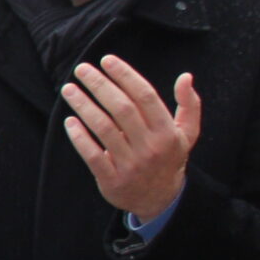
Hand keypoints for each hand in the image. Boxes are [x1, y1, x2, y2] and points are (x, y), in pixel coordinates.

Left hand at [60, 56, 197, 223]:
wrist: (160, 200)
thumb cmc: (169, 158)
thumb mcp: (186, 134)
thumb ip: (189, 105)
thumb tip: (186, 76)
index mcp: (168, 132)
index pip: (145, 96)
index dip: (125, 76)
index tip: (106, 60)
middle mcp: (150, 147)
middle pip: (121, 108)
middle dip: (99, 85)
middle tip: (81, 69)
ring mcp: (130, 164)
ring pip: (103, 128)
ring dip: (83, 106)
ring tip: (69, 89)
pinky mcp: (112, 179)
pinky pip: (92, 155)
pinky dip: (79, 137)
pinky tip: (70, 120)